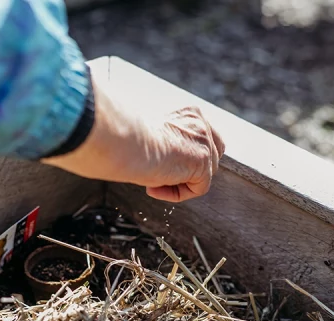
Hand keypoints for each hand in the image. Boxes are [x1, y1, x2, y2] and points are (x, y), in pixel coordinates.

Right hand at [42, 76, 224, 202]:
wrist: (120, 141)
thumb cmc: (120, 136)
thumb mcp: (142, 133)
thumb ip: (157, 138)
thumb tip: (119, 131)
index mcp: (189, 113)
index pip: (202, 137)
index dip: (184, 156)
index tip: (156, 163)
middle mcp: (202, 124)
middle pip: (213, 155)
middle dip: (190, 171)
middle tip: (158, 175)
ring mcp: (205, 143)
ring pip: (204, 174)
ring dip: (177, 182)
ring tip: (150, 179)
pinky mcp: (203, 162)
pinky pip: (199, 188)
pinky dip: (175, 193)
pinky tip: (153, 185)